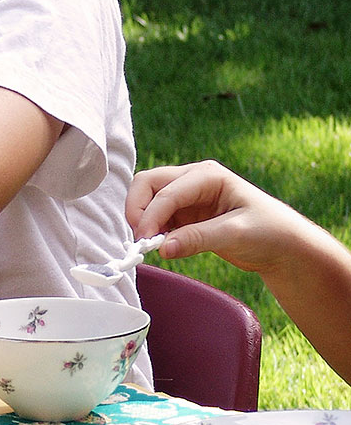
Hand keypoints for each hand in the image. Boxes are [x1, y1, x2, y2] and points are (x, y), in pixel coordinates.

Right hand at [127, 160, 308, 276]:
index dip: (151, 214)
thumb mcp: (235, 234)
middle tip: (140, 238)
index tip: (144, 241)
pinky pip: (157, 216)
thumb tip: (162, 249)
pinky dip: (152, 229)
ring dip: (143, 219)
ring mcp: (187, 196)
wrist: (285, 248)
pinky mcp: (185, 214)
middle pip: (148, 184)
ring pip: (148, 199)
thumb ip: (197, 239)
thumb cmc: (270, 233)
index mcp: (207, 175)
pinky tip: (160, 244)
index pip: (166, 191)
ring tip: (150, 244)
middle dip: (139, 209)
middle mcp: (193, 180)